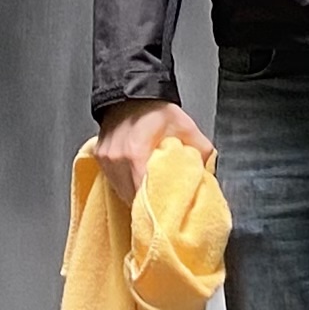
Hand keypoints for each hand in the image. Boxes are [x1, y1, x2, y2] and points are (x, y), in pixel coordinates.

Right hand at [93, 95, 215, 205]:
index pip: (144, 193)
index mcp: (136, 152)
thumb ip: (201, 151)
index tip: (166, 215)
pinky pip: (114, 183)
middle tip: (163, 208)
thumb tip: (208, 174)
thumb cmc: (155, 110)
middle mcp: (117, 158)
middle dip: (148, 205)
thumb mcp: (186, 126)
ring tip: (151, 195)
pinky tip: (138, 183)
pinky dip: (126, 186)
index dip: (156, 208)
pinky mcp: (100, 160)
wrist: (131, 94)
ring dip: (136, 197)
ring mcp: (106, 160)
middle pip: (132, 197)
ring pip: (122, 193)